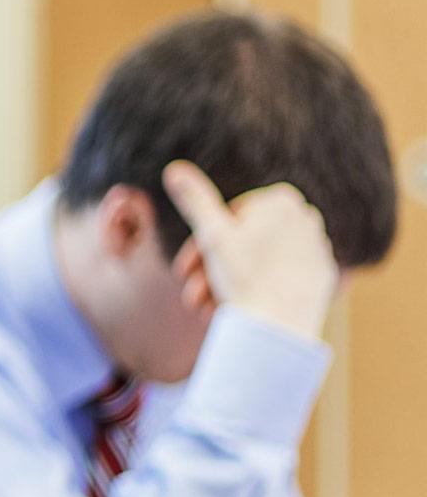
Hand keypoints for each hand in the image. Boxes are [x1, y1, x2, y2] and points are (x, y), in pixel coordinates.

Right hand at [162, 159, 338, 339]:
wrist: (281, 328)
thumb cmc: (245, 279)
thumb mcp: (212, 235)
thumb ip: (194, 200)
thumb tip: (174, 169)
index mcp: (281, 200)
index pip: (229, 216)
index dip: (202, 243)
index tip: (185, 269)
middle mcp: (306, 217)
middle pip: (244, 240)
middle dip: (212, 268)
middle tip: (191, 294)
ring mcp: (318, 246)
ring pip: (260, 260)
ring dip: (229, 282)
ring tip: (210, 308)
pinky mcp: (323, 274)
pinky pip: (281, 278)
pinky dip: (259, 289)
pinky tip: (241, 310)